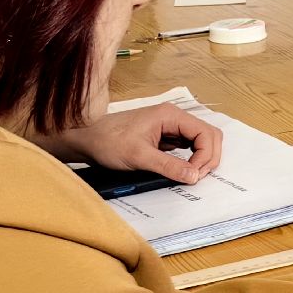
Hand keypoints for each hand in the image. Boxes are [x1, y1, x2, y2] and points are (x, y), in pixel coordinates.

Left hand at [40, 104, 222, 183]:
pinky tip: (183, 170)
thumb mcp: (139, 157)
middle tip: (197, 177)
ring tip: (192, 175)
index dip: (206, 156)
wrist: (84, 139)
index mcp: (171, 115)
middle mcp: (174, 117)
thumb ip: (169, 166)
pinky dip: (191, 158)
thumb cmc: (107, 142)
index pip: (206, 133)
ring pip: (200, 140)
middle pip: (208, 135)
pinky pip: (188, 145)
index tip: (195, 174)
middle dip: (208, 157)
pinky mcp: (164, 136)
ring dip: (201, 158)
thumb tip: (194, 176)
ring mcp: (170, 126)